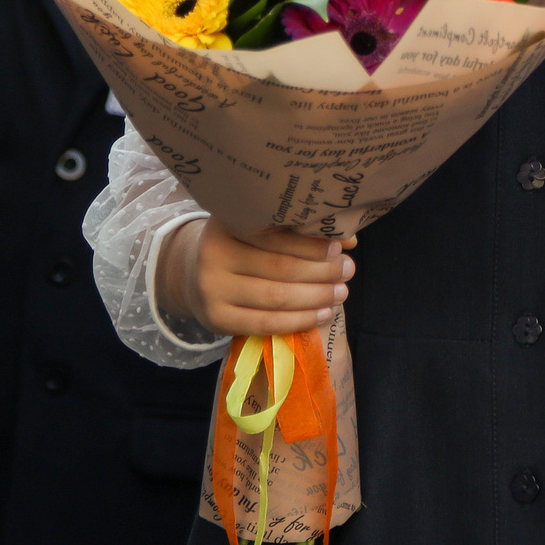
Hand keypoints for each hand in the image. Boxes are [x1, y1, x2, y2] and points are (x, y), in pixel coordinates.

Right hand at [166, 218, 354, 337]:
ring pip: (275, 297)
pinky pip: (265, 323)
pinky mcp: (215, 318)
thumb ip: (302, 230)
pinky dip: (300, 320)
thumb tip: (349, 240)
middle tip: (348, 271)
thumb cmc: (243, 246)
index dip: (310, 243)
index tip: (338, 248)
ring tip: (341, 292)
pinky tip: (323, 313)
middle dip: (321, 271)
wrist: (196, 275)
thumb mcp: (264, 228)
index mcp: (227, 221)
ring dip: (316, 297)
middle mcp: (213, 252)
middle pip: (279, 267)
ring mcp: (211, 288)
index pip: (274, 234)